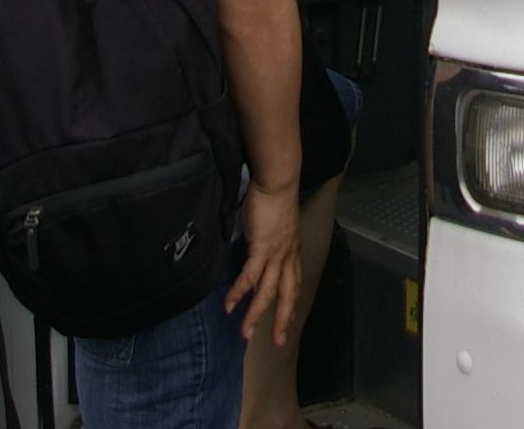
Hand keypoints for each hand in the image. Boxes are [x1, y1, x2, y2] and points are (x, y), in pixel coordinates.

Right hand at [223, 179, 300, 346]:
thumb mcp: (276, 224)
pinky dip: (239, 293)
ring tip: (245, 334)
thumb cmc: (275, 196)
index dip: (291, 303)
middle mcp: (288, 257)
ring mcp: (276, 254)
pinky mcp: (262, 248)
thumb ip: (268, 239)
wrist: (278, 181)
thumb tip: (257, 247)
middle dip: (282, 320)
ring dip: (255, 315)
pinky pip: (250, 277)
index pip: (294, 284)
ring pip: (268, 293)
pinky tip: (230, 305)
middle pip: (287, 295)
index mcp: (293, 251)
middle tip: (278, 341)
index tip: (288, 319)